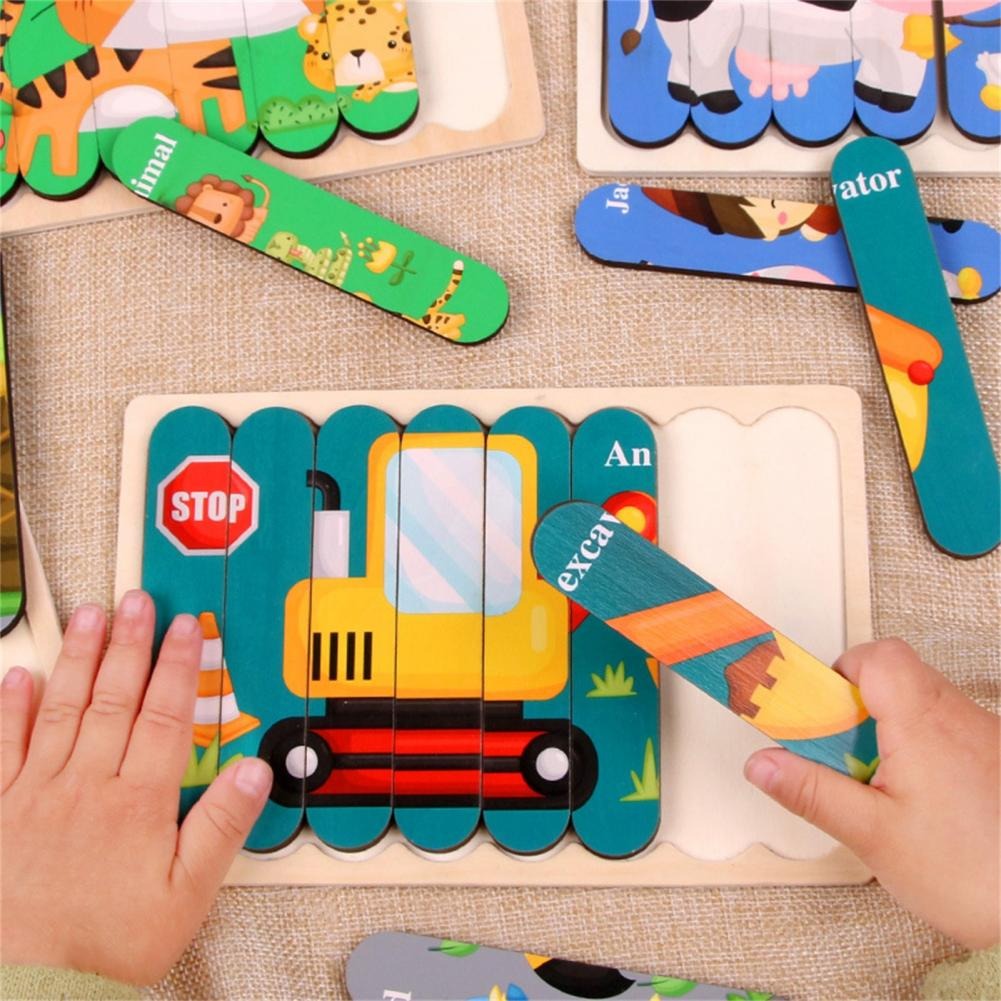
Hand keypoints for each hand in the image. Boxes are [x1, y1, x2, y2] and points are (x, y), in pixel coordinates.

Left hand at [1, 592, 271, 983]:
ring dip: (78, 659)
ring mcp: (36, 794)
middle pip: (113, 699)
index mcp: (136, 802)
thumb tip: (254, 770)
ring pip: (62, 710)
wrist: (32, 986)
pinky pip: (3, 749)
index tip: (185, 628)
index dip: (176, 666)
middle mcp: (86, 786)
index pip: (163, 714)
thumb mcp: (186, 895)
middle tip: (137, 601)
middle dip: (128, 644)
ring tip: (90, 617)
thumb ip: (221, 826)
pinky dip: (11, 710)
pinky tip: (21, 677)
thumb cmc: (110, 943)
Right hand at [744, 639, 999, 949]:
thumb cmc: (974, 875)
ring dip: (888, 728)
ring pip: (922, 703)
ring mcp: (985, 737)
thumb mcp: (873, 835)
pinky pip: (948, 730)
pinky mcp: (997, 759)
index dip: (840, 671)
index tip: (817, 708)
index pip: (877, 657)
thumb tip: (763, 764)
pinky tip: (914, 796)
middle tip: (840, 750)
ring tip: (876, 781)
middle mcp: (960, 719)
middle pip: (897, 675)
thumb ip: (812, 793)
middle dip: (857, 705)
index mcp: (925, 724)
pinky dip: (920, 748)